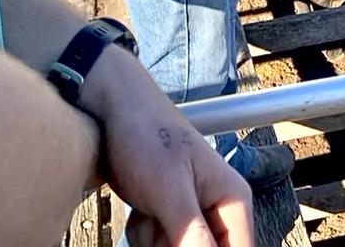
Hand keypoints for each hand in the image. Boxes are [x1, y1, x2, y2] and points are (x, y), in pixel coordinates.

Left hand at [81, 49, 253, 245]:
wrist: (111, 110)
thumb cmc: (144, 133)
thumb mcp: (170, 189)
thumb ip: (194, 236)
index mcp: (233, 200)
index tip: (178, 241)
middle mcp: (219, 209)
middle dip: (174, 246)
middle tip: (158, 220)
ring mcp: (193, 215)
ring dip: (155, 244)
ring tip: (147, 211)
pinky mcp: (170, 217)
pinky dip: (145, 237)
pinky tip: (141, 211)